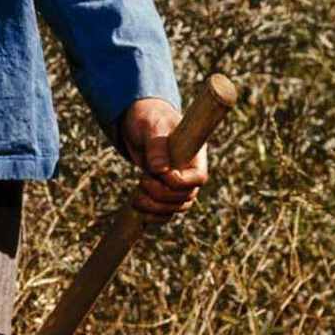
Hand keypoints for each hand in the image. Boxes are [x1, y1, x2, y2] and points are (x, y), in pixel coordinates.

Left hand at [120, 98, 207, 220]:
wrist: (139, 122)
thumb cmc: (148, 118)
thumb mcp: (151, 125)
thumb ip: (156, 145)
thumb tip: (159, 170)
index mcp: (194, 155)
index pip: (198, 178)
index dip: (180, 183)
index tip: (157, 173)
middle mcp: (189, 171)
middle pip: (186, 197)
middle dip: (162, 196)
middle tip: (142, 181)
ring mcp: (178, 183)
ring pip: (176, 207)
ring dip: (156, 209)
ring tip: (136, 198)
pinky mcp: (164, 190)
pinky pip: (166, 212)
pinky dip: (155, 216)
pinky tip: (140, 212)